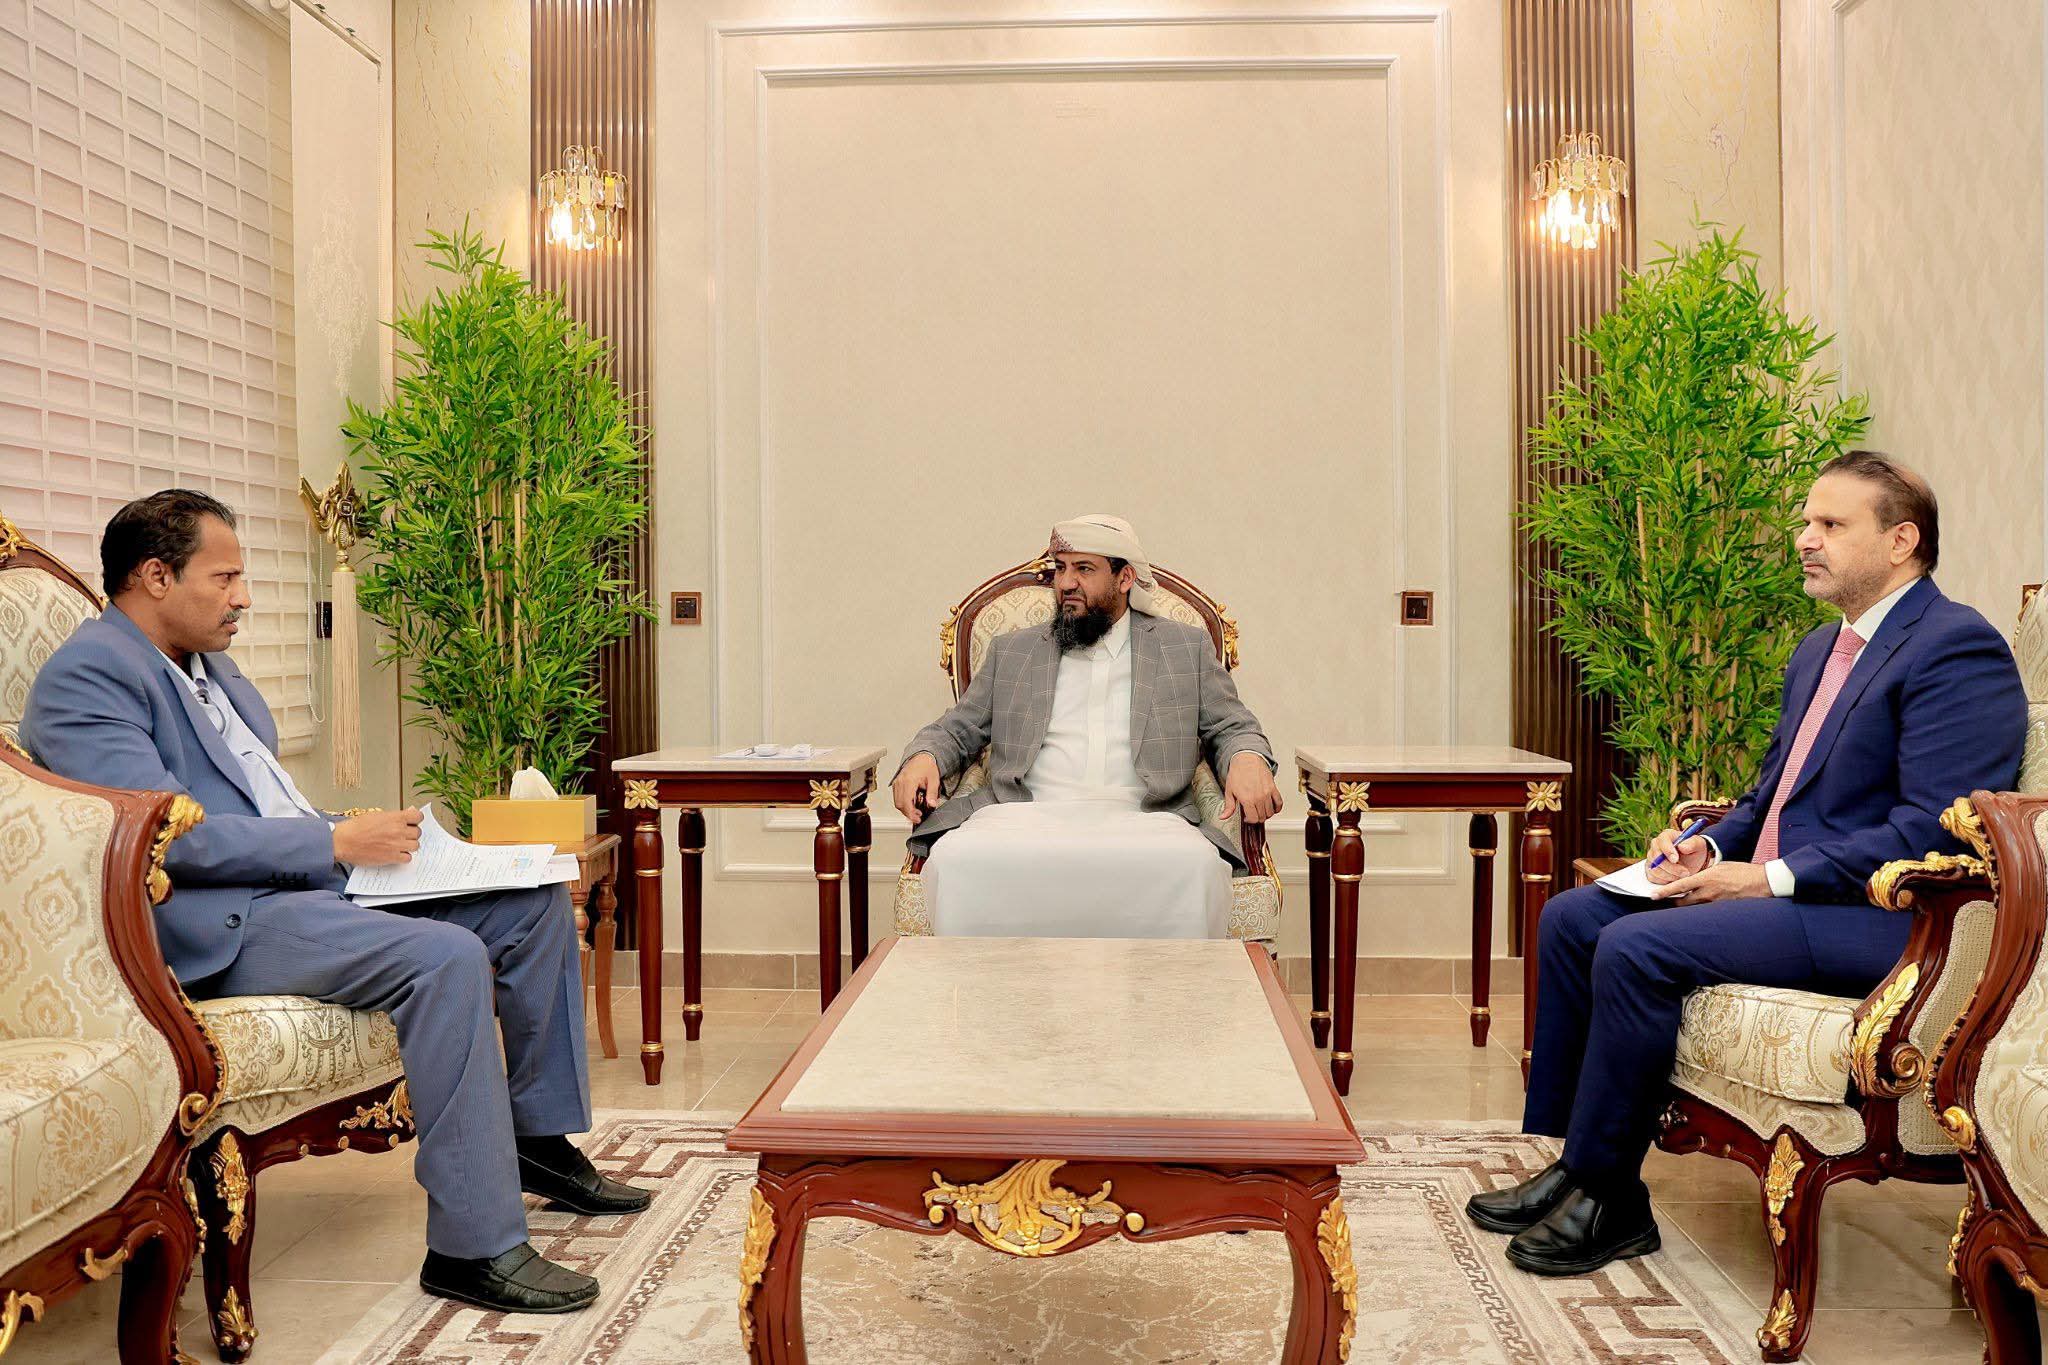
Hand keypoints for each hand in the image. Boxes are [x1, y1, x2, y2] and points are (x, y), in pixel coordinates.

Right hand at [333, 807, 422, 865]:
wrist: (343, 841)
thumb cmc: (355, 828)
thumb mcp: (376, 815)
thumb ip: (394, 816)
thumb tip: (408, 814)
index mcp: (395, 818)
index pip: (418, 817)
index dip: (415, 820)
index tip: (412, 822)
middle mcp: (398, 831)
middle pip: (417, 832)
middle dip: (411, 833)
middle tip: (402, 834)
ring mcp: (396, 845)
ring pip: (415, 845)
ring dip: (409, 845)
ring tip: (399, 844)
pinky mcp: (392, 857)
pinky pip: (408, 858)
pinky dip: (403, 856)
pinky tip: (396, 853)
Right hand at [891, 753, 943, 824]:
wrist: (922, 756)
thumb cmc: (927, 766)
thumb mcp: (934, 780)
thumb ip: (932, 793)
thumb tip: (932, 804)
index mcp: (909, 781)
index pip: (906, 802)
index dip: (911, 813)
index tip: (918, 818)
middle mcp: (900, 781)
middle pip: (899, 804)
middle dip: (908, 813)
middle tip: (918, 817)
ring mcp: (897, 782)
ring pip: (897, 802)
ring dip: (905, 809)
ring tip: (916, 812)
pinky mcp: (897, 783)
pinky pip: (897, 797)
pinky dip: (903, 803)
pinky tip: (911, 805)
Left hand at [1219, 751, 1282, 823]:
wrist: (1247, 759)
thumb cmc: (1238, 773)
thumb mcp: (1229, 791)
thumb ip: (1229, 806)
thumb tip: (1223, 816)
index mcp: (1247, 799)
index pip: (1253, 818)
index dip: (1250, 820)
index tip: (1248, 818)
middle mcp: (1259, 797)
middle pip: (1262, 816)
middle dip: (1257, 818)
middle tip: (1253, 814)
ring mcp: (1267, 793)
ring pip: (1270, 812)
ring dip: (1266, 814)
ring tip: (1261, 811)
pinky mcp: (1273, 788)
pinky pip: (1279, 802)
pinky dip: (1277, 808)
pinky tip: (1273, 808)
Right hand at [1644, 828, 1712, 884]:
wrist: (1694, 862)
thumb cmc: (1695, 851)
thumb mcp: (1699, 845)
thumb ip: (1692, 844)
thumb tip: (1681, 847)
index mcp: (1667, 836)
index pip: (1662, 841)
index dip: (1667, 850)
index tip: (1676, 860)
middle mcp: (1656, 846)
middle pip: (1656, 857)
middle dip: (1671, 868)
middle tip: (1686, 873)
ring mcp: (1652, 858)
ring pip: (1655, 869)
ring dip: (1670, 875)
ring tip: (1683, 875)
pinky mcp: (1651, 870)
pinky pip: (1653, 877)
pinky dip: (1665, 881)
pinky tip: (1675, 878)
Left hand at [1652, 858, 1768, 903]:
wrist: (1763, 882)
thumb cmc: (1743, 871)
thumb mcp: (1720, 866)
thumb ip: (1705, 873)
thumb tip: (1694, 878)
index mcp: (1707, 878)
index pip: (1680, 886)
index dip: (1665, 892)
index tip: (1653, 895)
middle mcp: (1709, 892)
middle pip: (1683, 902)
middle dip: (1674, 902)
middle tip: (1668, 900)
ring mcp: (1716, 903)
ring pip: (1694, 907)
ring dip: (1689, 904)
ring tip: (1687, 901)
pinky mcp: (1723, 910)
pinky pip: (1707, 911)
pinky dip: (1702, 908)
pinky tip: (1705, 904)